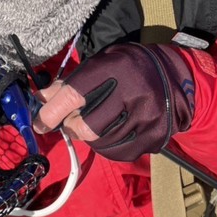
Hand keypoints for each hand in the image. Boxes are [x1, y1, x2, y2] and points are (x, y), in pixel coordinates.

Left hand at [33, 43, 195, 161]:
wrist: (175, 78)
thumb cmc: (129, 69)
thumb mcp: (100, 64)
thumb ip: (71, 82)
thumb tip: (42, 99)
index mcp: (115, 69)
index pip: (73, 96)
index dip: (51, 112)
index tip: (40, 123)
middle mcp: (133, 94)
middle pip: (85, 127)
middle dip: (72, 127)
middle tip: (73, 122)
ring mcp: (146, 118)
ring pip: (100, 142)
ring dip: (89, 138)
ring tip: (95, 124)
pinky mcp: (154, 137)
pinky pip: (117, 152)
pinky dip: (106, 146)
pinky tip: (111, 133)